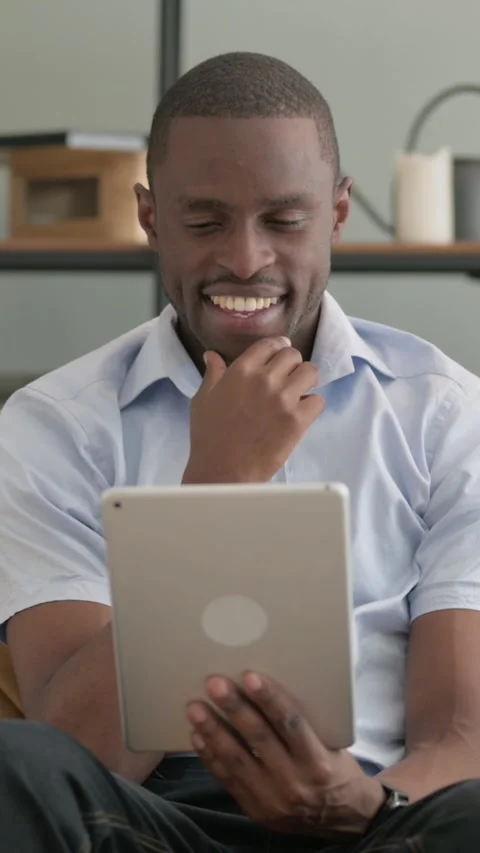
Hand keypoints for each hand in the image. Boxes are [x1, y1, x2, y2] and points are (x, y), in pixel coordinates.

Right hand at [183, 338, 323, 484]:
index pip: (270, 344)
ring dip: (306, 380)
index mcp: (241, 370)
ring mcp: (283, 399)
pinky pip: (318, 401)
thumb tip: (212, 355)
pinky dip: (312, 406)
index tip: (279, 355)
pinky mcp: (297, 420)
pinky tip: (301, 414)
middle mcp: (264, 380)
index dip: (277, 347)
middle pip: (292, 355)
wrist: (223, 471)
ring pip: (310, 372)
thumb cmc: (209, 436)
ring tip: (299, 392)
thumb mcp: (203, 399)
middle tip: (288, 377)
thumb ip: (213, 374)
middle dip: (292, 364)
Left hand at [186, 674, 384, 838]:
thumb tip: (263, 687)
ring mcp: (273, 800)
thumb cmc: (335, 767)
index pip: (291, 724)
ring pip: (237, 760)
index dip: (270, 699)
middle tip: (214, 684)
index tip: (249, 677)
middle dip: (234, 708)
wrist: (344, 818)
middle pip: (260, 738)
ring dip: (214, 731)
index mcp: (318, 761)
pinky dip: (211, 757)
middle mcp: (295, 782)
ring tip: (196, 708)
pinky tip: (199, 736)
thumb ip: (301, 723)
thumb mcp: (330, 743)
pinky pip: (228, 780)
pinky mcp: (257, 811)